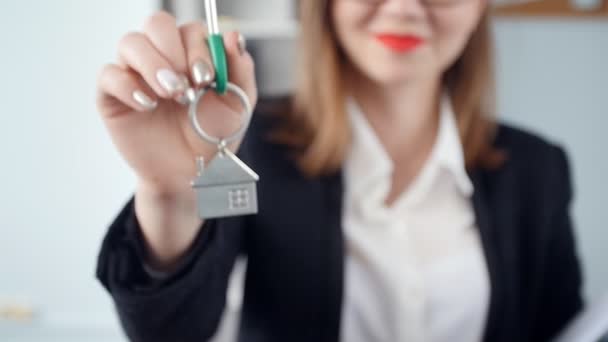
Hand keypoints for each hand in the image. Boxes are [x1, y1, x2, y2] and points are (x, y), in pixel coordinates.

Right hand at [97, 11, 257, 195]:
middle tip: (187, 86)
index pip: (190, 29)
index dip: (198, 48)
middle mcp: (162, 57)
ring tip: (171, 94)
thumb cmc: (212, 137)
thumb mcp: (237, 106)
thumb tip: (234, 36)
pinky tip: (147, 105)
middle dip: (174, 51)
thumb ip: (241, 70)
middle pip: (157, 24)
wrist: (190, 174)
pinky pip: (108, 75)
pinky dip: (128, 86)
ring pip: (131, 43)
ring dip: (153, 65)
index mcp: (192, 55)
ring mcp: (135, 74)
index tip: (207, 79)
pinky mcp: (113, 95)